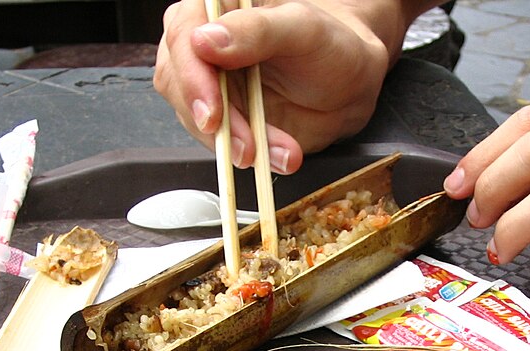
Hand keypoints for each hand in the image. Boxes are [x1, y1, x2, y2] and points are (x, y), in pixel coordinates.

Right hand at [154, 1, 402, 173]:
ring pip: (198, 120)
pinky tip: (281, 155)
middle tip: (245, 147)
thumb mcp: (303, 29)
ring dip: (236, 145)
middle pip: (177, 84)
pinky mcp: (225, 120)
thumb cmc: (331, 46)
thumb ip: (256, 31)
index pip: (183, 37)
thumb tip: (205, 41)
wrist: (351, 86)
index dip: (192, 79)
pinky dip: (252, 155)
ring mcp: (212, 86)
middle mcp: (205, 46)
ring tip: (282, 151)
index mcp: (218, 8)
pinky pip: (223, 144)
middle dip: (213, 122)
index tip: (212, 112)